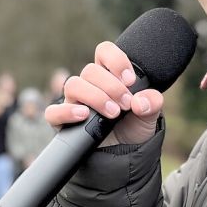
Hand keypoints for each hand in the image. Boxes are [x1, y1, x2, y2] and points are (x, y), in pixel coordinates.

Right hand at [44, 41, 162, 146]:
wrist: (125, 154)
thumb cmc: (134, 128)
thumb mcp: (150, 115)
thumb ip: (152, 104)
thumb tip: (140, 101)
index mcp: (109, 75)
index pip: (104, 52)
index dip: (116, 60)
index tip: (130, 80)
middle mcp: (89, 85)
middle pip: (90, 70)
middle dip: (112, 87)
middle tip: (126, 104)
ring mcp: (74, 102)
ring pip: (74, 85)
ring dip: (95, 97)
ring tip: (113, 113)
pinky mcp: (62, 122)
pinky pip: (54, 112)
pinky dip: (67, 112)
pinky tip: (84, 115)